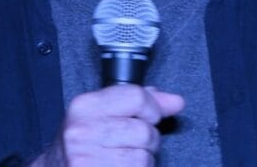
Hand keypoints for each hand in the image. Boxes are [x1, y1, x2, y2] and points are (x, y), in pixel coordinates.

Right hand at [31, 85, 184, 165]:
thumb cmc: (81, 142)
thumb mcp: (101, 114)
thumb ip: (137, 102)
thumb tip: (175, 101)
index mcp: (85, 106)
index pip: (136, 97)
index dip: (152, 108)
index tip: (151, 116)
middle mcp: (83, 131)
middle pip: (145, 131)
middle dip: (148, 140)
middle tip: (132, 143)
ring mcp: (87, 159)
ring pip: (144, 158)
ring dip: (142, 161)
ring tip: (124, 159)